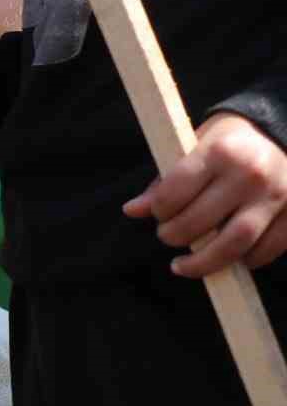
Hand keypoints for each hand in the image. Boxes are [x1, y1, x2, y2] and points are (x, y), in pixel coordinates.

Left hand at [124, 113, 286, 277]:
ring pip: (233, 246)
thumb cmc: (235, 140)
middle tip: (169, 236)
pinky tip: (230, 257)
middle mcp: (250, 175)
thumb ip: (167, 179)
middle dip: (173, 237)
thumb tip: (132, 210)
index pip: (172, 195)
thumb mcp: (198, 144)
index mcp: (220, 153)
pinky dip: (244, 260)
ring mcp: (278, 197)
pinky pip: (265, 250)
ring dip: (202, 264)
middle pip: (198, 225)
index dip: (159, 211)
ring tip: (185, 265)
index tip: (159, 213)